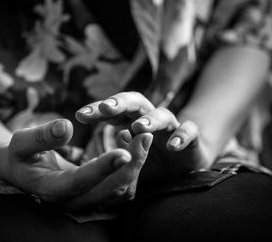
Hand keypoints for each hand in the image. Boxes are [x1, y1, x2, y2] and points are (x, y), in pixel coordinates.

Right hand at [5, 118, 152, 210]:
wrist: (24, 171)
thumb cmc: (22, 155)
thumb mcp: (21, 143)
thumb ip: (41, 136)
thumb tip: (65, 127)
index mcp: (51, 189)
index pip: (81, 182)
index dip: (103, 168)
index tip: (124, 151)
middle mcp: (72, 201)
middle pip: (110, 191)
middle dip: (131, 165)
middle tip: (145, 136)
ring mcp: (87, 201)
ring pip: (121, 192)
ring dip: (136, 166)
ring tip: (142, 137)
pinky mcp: (97, 195)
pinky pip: (122, 188)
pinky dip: (132, 168)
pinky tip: (131, 144)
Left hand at [76, 91, 214, 177]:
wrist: (185, 168)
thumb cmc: (150, 162)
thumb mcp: (127, 160)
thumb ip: (110, 154)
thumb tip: (80, 153)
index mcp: (131, 121)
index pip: (113, 111)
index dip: (97, 111)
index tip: (80, 116)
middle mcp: (150, 119)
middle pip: (134, 103)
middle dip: (119, 104)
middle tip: (105, 109)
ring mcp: (171, 127)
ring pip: (162, 114)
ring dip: (150, 120)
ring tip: (139, 128)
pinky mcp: (192, 138)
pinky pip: (189, 131)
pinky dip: (182, 136)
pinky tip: (172, 146)